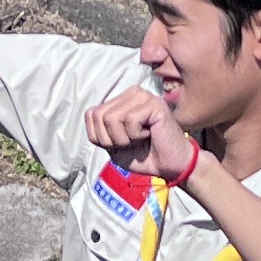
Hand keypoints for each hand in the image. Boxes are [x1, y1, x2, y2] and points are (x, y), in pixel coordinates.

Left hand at [84, 83, 200, 184]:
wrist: (169, 166)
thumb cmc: (143, 156)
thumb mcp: (112, 146)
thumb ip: (99, 130)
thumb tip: (92, 113)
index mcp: (120, 100)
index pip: (91, 114)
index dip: (101, 137)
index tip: (120, 144)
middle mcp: (131, 93)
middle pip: (99, 116)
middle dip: (112, 139)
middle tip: (132, 142)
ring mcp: (143, 96)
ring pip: (112, 118)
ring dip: (124, 138)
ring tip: (141, 138)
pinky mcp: (154, 103)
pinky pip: (130, 120)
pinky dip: (136, 135)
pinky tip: (150, 134)